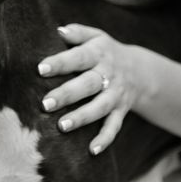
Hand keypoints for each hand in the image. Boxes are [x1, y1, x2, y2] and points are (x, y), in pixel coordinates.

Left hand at [38, 24, 136, 154]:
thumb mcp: (96, 36)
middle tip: (45, 104)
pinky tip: (92, 150)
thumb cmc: (106, 52)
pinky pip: (115, 126)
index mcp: (99, 54)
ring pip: (100, 107)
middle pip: (87, 84)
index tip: (40, 69)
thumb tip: (59, 31)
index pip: (78, 57)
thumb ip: (78, 33)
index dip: (60, 63)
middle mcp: (109, 75)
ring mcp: (116, 94)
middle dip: (67, 94)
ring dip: (82, 117)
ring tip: (61, 126)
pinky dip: (105, 139)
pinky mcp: (121, 111)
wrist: (140, 70)